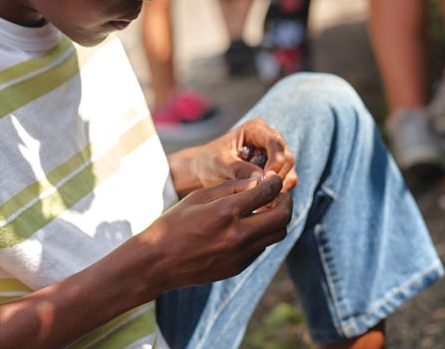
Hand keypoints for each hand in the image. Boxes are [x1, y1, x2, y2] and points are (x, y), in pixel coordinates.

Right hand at [142, 174, 292, 288]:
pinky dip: (263, 234)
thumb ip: (232, 187)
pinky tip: (249, 226)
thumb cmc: (175, 223)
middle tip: (280, 194)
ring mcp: (240, 254)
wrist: (158, 262)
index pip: (267, 192)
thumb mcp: (199, 196)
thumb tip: (259, 181)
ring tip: (267, 209)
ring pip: (277, 234)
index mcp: (226, 212)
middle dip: (286, 201)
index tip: (273, 179)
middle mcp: (238, 235)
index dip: (275, 182)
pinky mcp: (238, 267)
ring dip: (277, 219)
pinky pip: (262, 247)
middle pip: (282, 217)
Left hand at [189, 118, 297, 193]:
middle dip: (277, 178)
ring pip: (289, 172)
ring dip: (279, 189)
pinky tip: (263, 205)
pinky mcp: (277, 172)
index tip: (266, 178)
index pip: (275, 142)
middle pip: (287, 158)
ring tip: (261, 203)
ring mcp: (275, 156)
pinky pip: (286, 184)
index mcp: (256, 129)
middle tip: (262, 195)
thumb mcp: (219, 163)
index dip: (275, 161)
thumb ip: (239, 168)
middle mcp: (270, 139)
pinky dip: (277, 195)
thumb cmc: (209, 162)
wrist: (203, 172)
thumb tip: (260, 179)